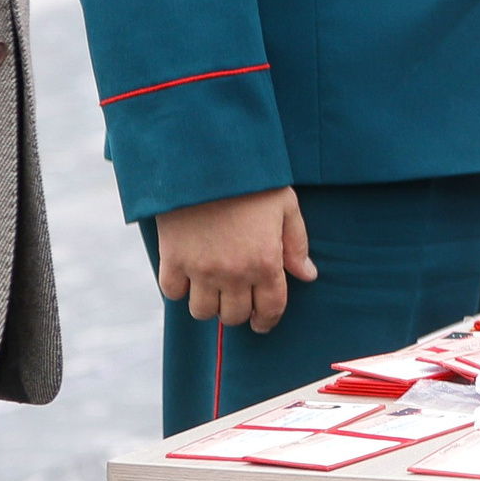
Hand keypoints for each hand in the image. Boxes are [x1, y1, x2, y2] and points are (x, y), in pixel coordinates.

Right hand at [154, 187, 317, 332]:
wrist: (208, 158)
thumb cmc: (252, 180)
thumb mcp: (286, 206)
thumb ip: (296, 244)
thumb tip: (307, 275)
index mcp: (265, 262)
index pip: (270, 309)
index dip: (267, 320)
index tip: (262, 322)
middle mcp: (234, 273)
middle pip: (234, 316)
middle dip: (239, 311)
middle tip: (238, 297)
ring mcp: (200, 269)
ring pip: (203, 312)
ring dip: (210, 303)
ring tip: (213, 286)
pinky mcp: (173, 260)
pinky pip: (173, 293)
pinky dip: (180, 288)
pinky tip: (189, 273)